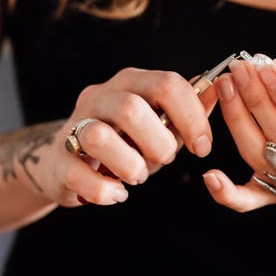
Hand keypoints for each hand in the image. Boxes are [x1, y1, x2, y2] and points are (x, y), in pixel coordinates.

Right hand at [34, 68, 215, 206]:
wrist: (69, 163)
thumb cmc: (124, 143)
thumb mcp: (160, 124)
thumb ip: (188, 111)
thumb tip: (217, 91)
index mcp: (130, 83)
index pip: (166, 84)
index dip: (192, 117)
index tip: (202, 146)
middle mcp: (100, 97)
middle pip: (131, 109)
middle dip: (158, 144)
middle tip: (163, 160)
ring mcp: (74, 127)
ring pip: (99, 137)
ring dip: (130, 166)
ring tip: (137, 177)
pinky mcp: (58, 160)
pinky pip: (79, 174)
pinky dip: (105, 190)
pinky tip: (116, 192)